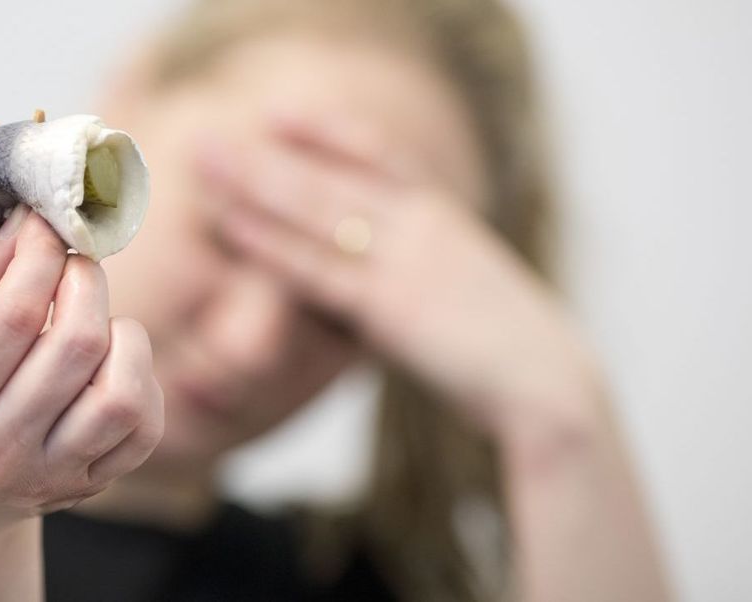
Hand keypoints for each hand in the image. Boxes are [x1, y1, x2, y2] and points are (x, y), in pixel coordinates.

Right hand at [0, 206, 163, 540]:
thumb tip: (23, 231)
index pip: (12, 315)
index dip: (40, 254)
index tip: (45, 226)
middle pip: (76, 344)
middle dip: (85, 281)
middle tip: (71, 265)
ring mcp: (47, 477)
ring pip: (122, 393)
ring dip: (120, 335)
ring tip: (90, 321)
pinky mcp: (88, 485)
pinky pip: (144, 427)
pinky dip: (140, 380)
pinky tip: (107, 364)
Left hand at [197, 112, 601, 431]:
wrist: (548, 384)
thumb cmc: (507, 347)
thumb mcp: (470, 290)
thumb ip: (424, 270)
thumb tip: (374, 283)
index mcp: (445, 217)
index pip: (379, 157)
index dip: (325, 132)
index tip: (280, 114)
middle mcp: (422, 226)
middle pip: (330, 179)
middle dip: (266, 155)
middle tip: (211, 136)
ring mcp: (405, 262)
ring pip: (316, 213)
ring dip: (254, 186)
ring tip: (204, 164)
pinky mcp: (391, 308)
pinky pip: (317, 270)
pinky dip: (271, 246)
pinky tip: (231, 226)